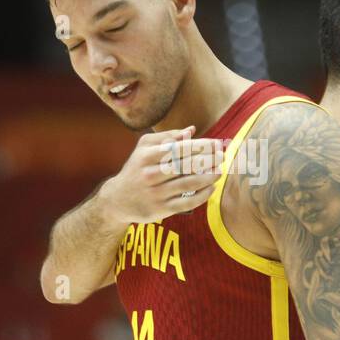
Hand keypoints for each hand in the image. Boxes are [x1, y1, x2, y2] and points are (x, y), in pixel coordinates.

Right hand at [100, 127, 222, 224]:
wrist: (117, 199)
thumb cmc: (136, 169)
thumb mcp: (144, 149)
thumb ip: (166, 138)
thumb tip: (191, 130)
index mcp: (146, 156)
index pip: (179, 148)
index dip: (201, 146)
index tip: (216, 143)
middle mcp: (150, 174)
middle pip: (185, 165)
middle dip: (208, 159)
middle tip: (222, 156)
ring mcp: (156, 193)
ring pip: (188, 184)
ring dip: (208, 177)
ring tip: (220, 171)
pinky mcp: (161, 209)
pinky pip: (187, 202)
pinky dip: (202, 195)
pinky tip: (211, 188)